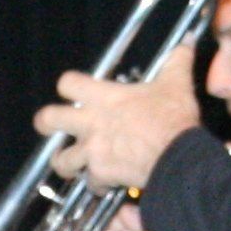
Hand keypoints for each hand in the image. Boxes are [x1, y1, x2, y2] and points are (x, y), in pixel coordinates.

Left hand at [35, 44, 199, 190]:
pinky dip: (97, 185)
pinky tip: (106, 184)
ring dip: (66, 163)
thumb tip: (185, 45)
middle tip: (50, 128)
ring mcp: (92, 150)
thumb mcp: (176, 84)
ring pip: (60, 160)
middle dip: (45, 124)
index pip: (68, 83)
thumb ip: (176, 62)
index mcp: (103, 97)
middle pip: (47, 119)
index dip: (67, 86)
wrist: (176, 156)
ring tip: (73, 165)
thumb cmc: (172, 119)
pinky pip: (91, 183)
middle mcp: (90, 123)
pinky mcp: (100, 174)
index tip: (73, 93)